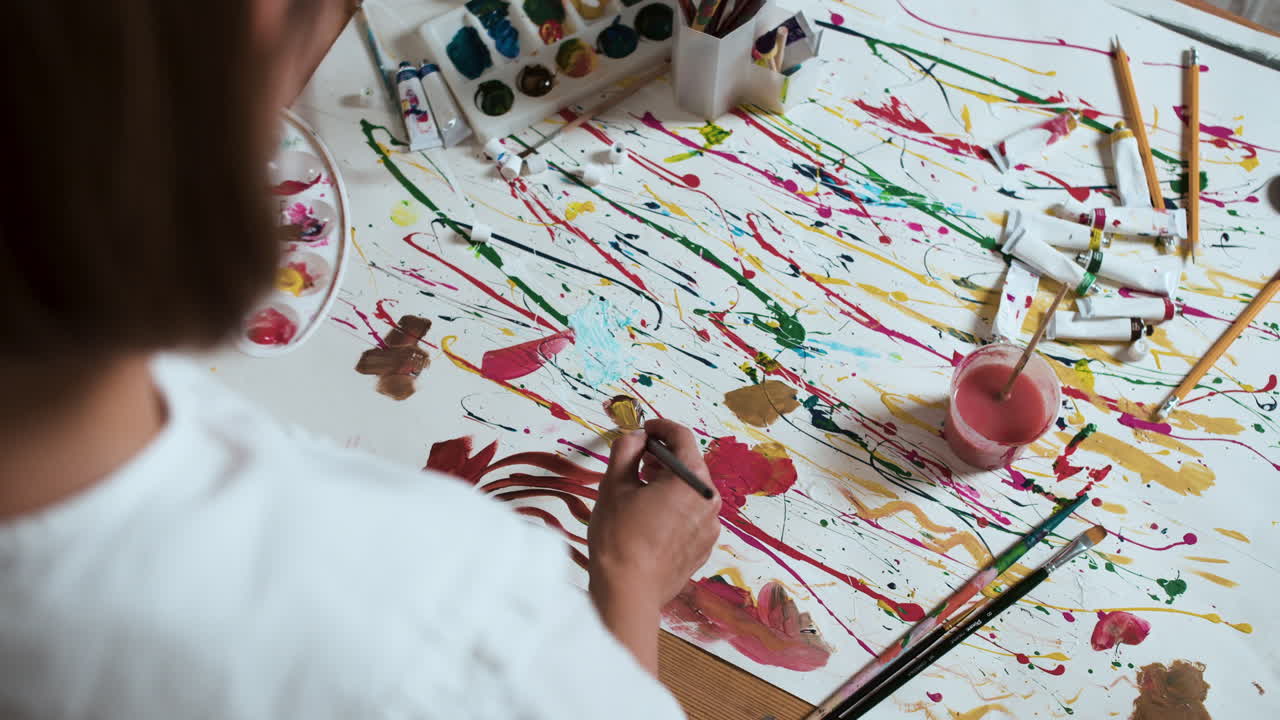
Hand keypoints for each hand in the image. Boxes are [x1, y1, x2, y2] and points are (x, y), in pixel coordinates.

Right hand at [587, 419, 720, 672]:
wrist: (628, 592)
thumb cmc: (619, 536)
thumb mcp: (615, 484)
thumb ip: (627, 450)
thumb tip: (636, 436)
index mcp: (693, 480)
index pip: (683, 438)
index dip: (661, 427)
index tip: (644, 429)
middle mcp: (710, 501)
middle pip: (690, 465)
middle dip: (664, 457)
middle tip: (637, 459)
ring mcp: (710, 527)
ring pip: (691, 492)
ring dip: (669, 483)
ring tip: (641, 489)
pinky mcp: (703, 548)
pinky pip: (691, 516)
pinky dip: (674, 508)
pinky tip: (650, 518)